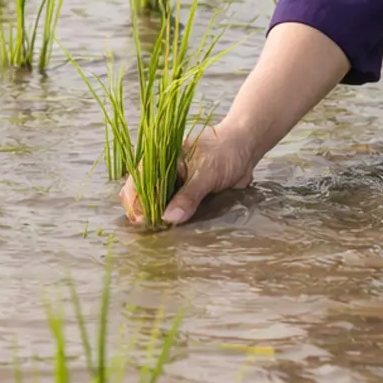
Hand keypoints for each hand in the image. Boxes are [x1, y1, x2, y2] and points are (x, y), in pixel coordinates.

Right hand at [120, 122, 257, 225]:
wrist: (246, 148)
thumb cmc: (225, 151)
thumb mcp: (206, 173)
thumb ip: (188, 195)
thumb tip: (168, 217)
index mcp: (161, 159)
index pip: (138, 182)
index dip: (136, 202)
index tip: (142, 220)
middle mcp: (165, 173)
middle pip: (145, 196)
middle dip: (146, 214)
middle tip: (153, 231)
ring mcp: (176, 185)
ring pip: (160, 205)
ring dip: (160, 219)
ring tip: (161, 234)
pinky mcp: (188, 196)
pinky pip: (177, 210)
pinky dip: (175, 220)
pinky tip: (175, 231)